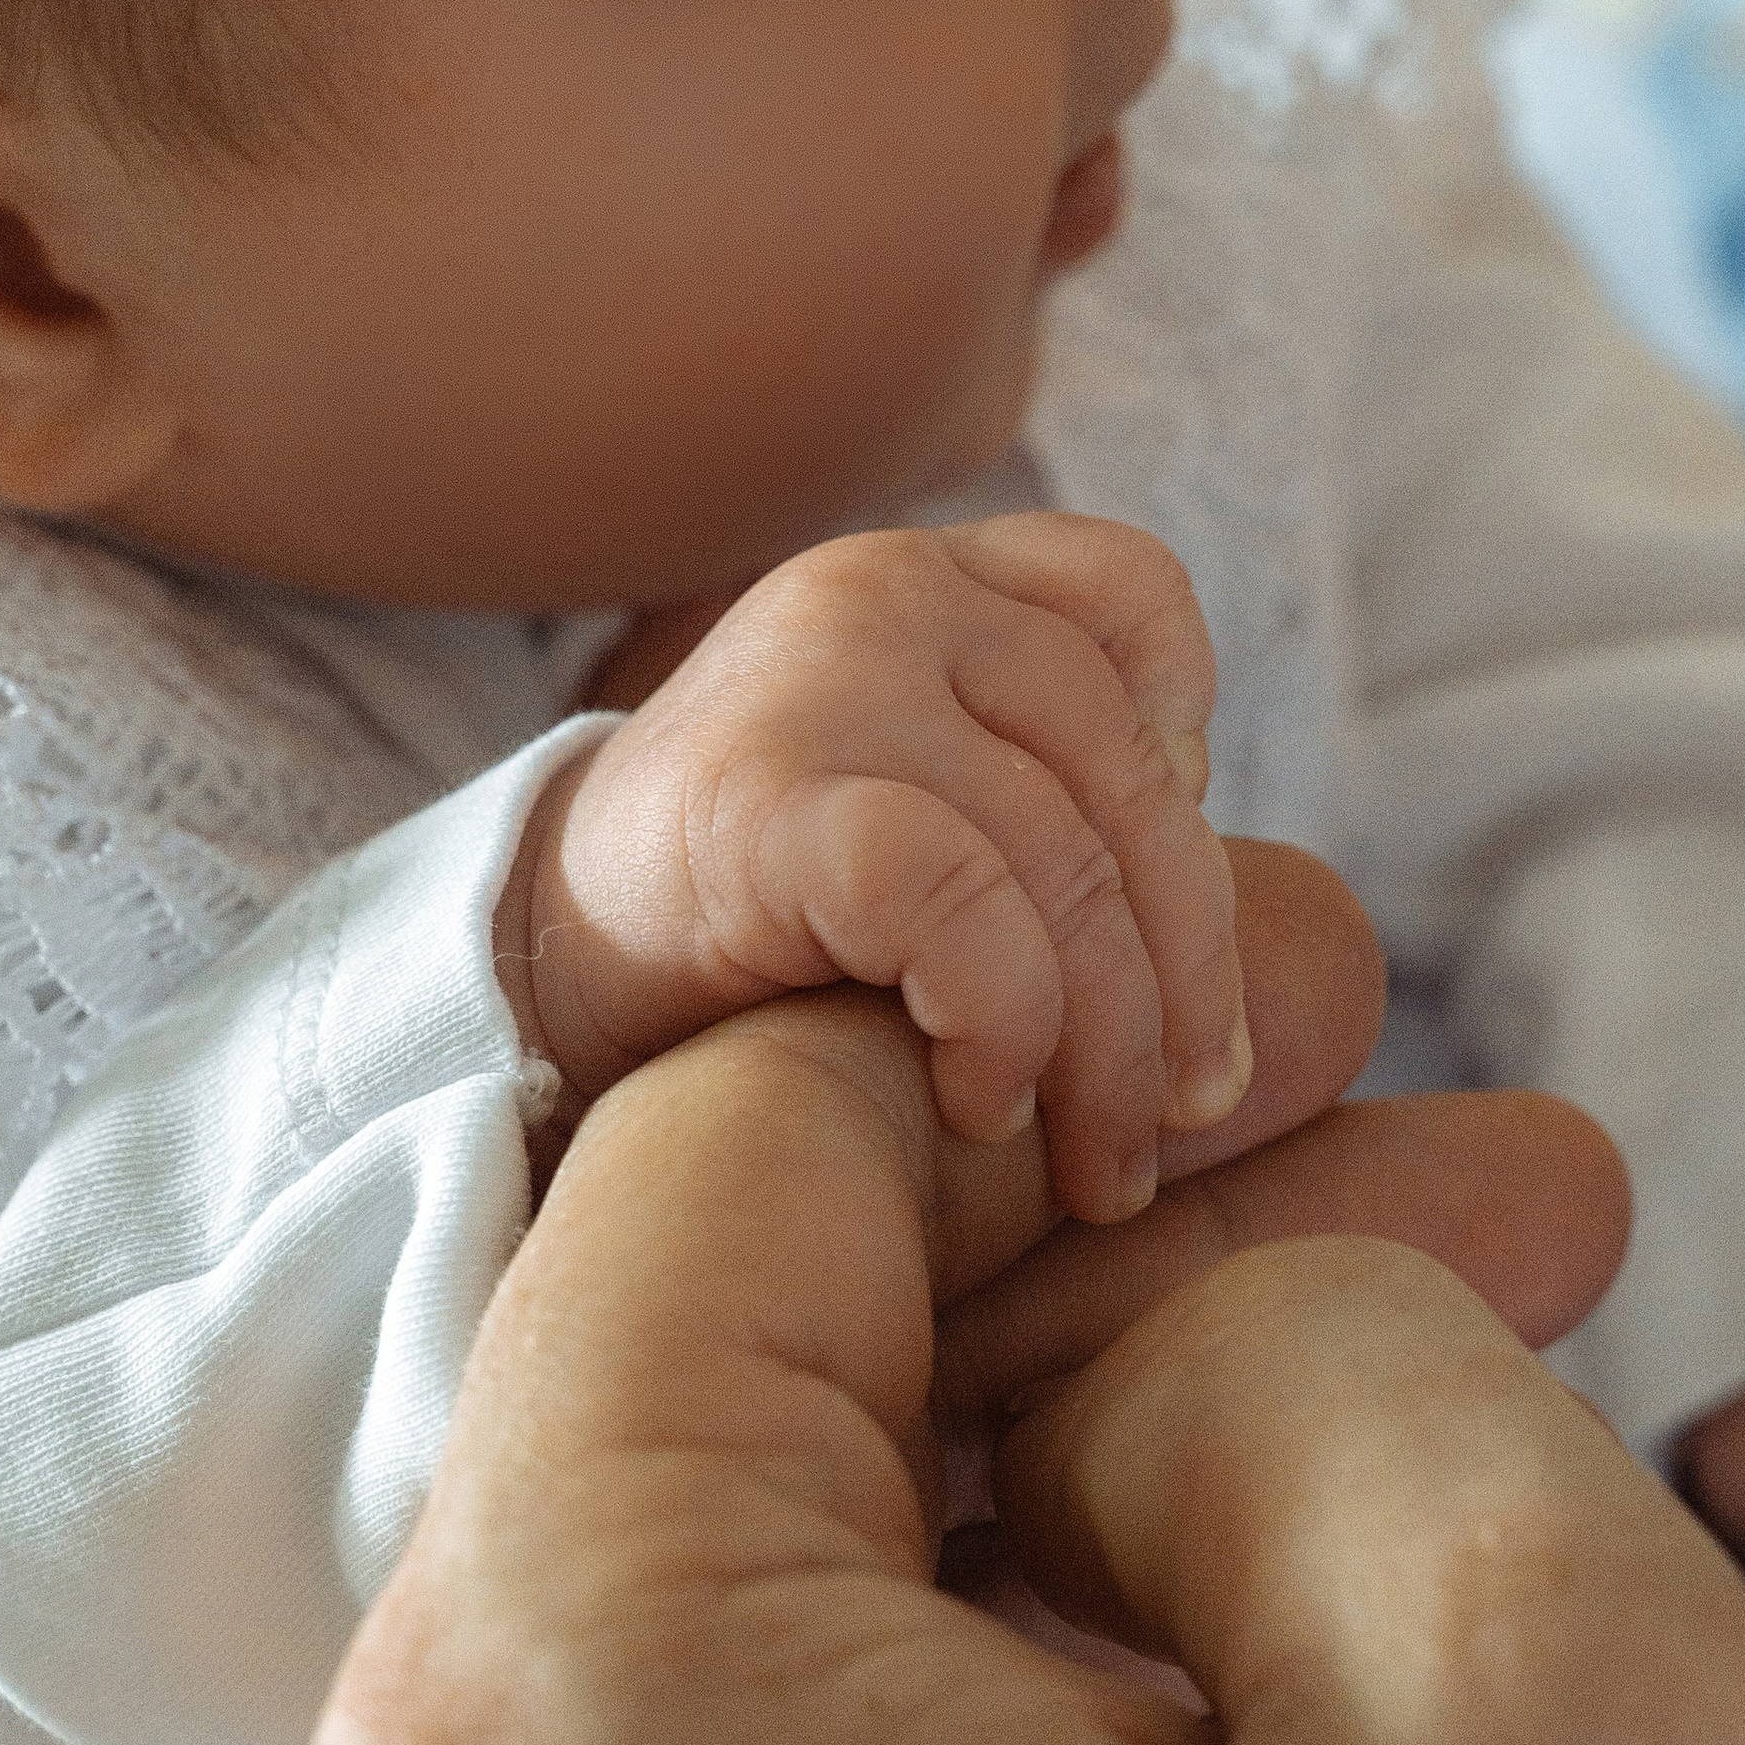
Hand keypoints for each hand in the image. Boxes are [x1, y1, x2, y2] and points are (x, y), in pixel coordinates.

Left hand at [230, 978, 1744, 1744]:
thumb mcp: (1556, 1710)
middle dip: (1084, 1301)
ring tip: (1378, 1535)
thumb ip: (1311, 1333)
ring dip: (1051, 1528)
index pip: (720, 1147)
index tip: (1288, 1105)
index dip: (1035, 1071)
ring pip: (734, 1618)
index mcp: (564, 1721)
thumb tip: (1149, 1310)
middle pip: (712, 1393)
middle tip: (1442, 1252)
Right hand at [519, 515, 1246, 1223]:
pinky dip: (1004, 1027)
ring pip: (1064, 865)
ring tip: (1096, 1164)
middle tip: (1188, 1114)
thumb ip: (1036, 792)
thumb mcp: (905, 804)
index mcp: (923, 580)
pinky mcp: (773, 794)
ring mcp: (821, 679)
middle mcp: (879, 594)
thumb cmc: (750, 929)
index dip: (1185, 740)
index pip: (1129, 596)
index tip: (1157, 893)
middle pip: (1129, 776)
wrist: (526, 986)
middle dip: (1185, 974)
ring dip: (1108, 1049)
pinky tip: (981, 1105)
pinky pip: (965, 910)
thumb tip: (1219, 914)